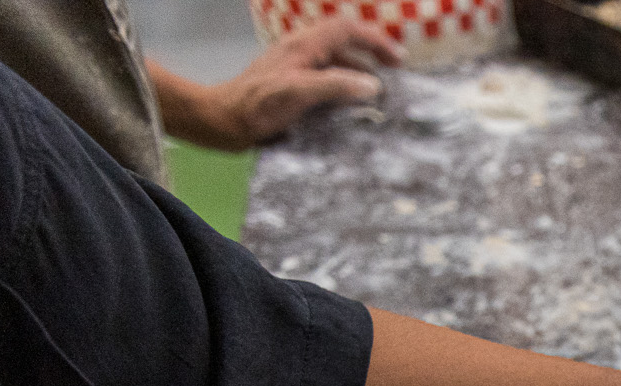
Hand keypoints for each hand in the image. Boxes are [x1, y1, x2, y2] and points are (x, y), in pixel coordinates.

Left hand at [149, 21, 403, 152]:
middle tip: (394, 72)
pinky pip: (324, 76)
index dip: (375, 40)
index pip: (346, 29)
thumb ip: (335, 86)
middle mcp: (300, 50)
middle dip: (371, 51)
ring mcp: (294, 66)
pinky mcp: (290, 83)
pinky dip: (343, 85)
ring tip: (377, 91)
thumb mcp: (298, 94)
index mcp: (303, 46)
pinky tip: (348, 105)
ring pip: (334, 59)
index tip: (398, 61)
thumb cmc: (256, 107)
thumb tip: (373, 85)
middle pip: (343, 39)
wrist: (221, 120)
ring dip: (359, 69)